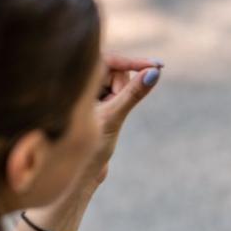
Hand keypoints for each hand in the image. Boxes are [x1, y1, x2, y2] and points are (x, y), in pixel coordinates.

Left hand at [85, 54, 162, 186]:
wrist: (76, 170)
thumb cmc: (88, 146)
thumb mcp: (114, 116)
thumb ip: (134, 93)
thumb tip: (155, 73)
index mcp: (73, 80)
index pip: (110, 60)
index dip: (134, 62)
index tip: (157, 66)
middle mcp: (76, 81)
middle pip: (114, 70)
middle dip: (122, 88)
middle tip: (115, 109)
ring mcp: (83, 89)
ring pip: (116, 81)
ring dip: (120, 98)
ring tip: (107, 117)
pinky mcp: (91, 97)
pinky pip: (114, 90)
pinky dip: (118, 101)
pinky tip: (106, 119)